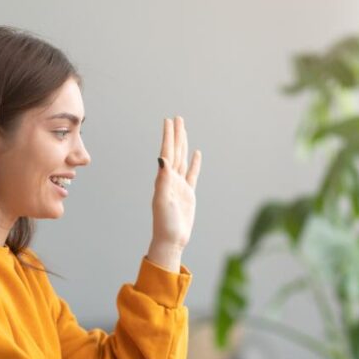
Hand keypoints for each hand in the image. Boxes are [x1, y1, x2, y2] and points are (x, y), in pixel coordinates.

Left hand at [147, 116, 201, 270]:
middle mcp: (171, 180)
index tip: (168, 121)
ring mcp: (180, 186)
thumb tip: (162, 159)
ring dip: (183, 145)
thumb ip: (162, 179)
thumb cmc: (165, 223)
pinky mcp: (188, 194)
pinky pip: (192, 174)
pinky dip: (194, 163)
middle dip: (176, 135)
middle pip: (175, 152)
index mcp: (164, 179)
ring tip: (184, 130)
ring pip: (183, 160)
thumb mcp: (163, 200)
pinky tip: (196, 153)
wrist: (171, 240)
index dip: (168, 137)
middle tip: (177, 118)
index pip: (167, 153)